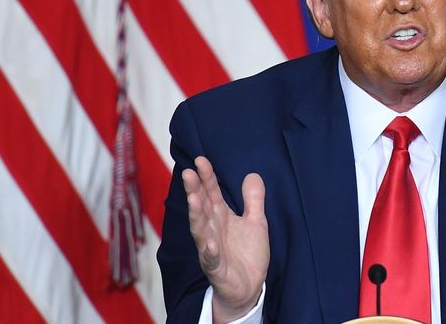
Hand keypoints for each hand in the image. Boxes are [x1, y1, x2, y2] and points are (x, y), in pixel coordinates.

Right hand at [182, 157, 269, 322]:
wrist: (249, 287)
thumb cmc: (247, 252)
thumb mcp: (256, 222)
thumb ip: (253, 199)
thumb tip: (252, 174)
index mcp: (221, 216)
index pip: (212, 193)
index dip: (207, 177)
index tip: (200, 160)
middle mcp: (213, 229)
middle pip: (202, 207)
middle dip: (195, 191)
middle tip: (188, 173)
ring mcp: (212, 249)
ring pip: (201, 230)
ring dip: (196, 216)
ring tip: (194, 200)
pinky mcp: (216, 268)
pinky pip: (211, 259)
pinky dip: (210, 251)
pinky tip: (210, 244)